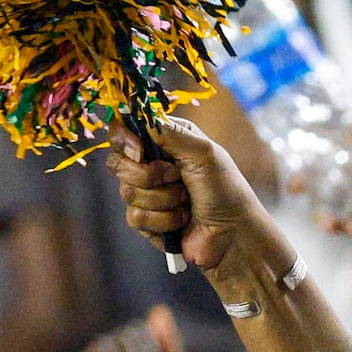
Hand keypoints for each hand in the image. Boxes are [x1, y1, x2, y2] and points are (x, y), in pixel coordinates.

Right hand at [105, 118, 301, 312]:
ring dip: (162, 199)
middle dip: (147, 174)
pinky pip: (135, 217)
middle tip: (176, 177)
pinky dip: (162, 219)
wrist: (233, 235)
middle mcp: (153, 164)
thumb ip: (169, 131)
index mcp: (166, 140)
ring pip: (127, 191)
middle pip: (118, 162)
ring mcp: (148, 193)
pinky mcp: (147, 221)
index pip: (126, 130)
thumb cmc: (226, 190)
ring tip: (185, 201)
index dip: (125, 139)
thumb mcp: (203, 152)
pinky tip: (181, 220)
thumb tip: (138, 116)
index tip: (140, 150)